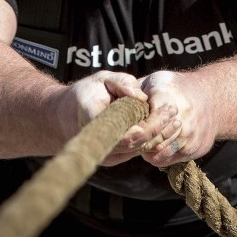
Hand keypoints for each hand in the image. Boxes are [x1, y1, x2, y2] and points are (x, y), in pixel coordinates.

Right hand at [60, 70, 177, 165]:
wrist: (61, 116)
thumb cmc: (84, 93)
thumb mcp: (101, 79)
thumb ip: (122, 83)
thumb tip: (142, 96)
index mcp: (95, 122)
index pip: (131, 133)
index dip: (154, 124)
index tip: (169, 108)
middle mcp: (100, 144)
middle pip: (139, 144)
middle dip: (161, 129)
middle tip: (175, 111)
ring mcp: (106, 154)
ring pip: (138, 150)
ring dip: (158, 136)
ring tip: (173, 118)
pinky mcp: (112, 157)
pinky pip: (134, 150)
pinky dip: (150, 139)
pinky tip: (163, 126)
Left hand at [138, 70, 216, 166]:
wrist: (214, 97)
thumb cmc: (176, 88)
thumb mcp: (155, 81)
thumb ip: (135, 91)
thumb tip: (115, 104)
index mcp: (168, 98)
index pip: (144, 123)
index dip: (134, 127)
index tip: (129, 126)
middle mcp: (182, 118)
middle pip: (150, 140)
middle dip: (139, 140)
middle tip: (134, 136)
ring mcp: (190, 135)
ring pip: (159, 152)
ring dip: (149, 149)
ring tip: (145, 140)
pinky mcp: (195, 148)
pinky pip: (168, 159)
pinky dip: (159, 155)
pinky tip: (157, 144)